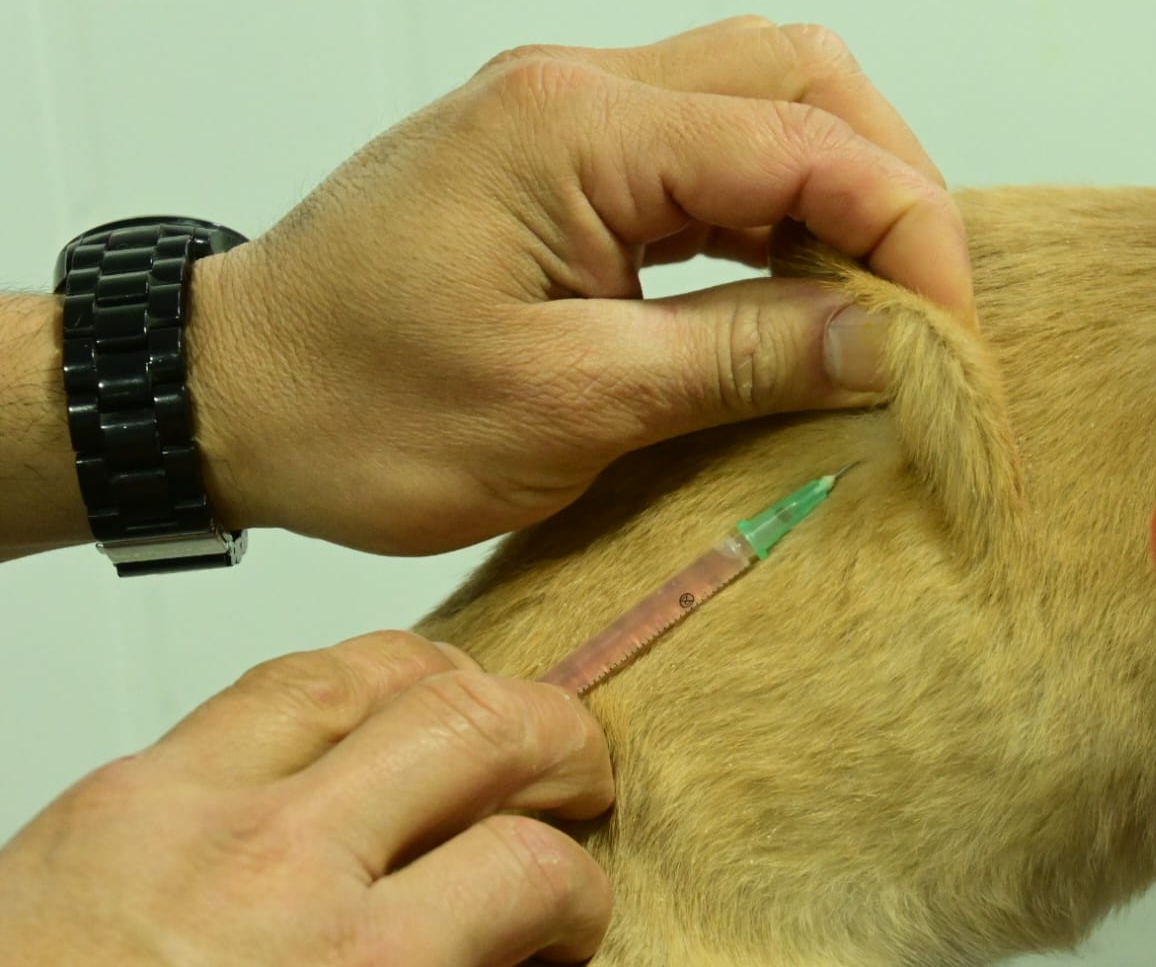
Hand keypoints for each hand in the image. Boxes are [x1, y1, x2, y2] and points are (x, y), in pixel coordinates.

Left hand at [0, 632, 613, 965]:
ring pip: (374, 670)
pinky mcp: (122, 783)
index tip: (570, 912)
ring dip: (459, 684)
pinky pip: (269, 685)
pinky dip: (347, 686)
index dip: (578, 890)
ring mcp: (192, 807)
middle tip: (576, 780)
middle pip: (477, 729)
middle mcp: (279, 872)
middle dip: (560, 744)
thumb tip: (508, 951)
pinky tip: (369, 715)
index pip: (526, 873)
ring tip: (486, 718)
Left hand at [188, 16, 970, 553]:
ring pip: (761, 103)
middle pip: (798, 77)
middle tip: (926, 307)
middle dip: (890, 182)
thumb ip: (743, 357)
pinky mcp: (560, 160)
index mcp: (573, 131)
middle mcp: (576, 91)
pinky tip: (796, 293)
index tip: (951, 337)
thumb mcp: (569, 405)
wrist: (229, 395)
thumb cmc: (358, 409)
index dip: (907, 228)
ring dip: (837, 195)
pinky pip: (704, 155)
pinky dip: (772, 215)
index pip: (802, 139)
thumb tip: (886, 341)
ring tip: (874, 309)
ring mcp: (567, 116)